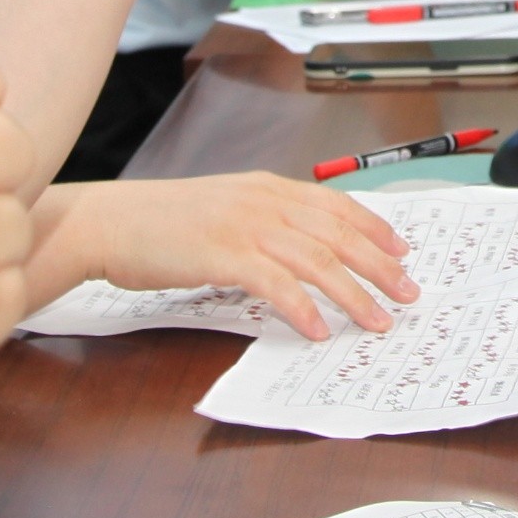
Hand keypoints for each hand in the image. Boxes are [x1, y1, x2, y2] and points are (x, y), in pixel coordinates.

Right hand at [53, 174, 418, 339]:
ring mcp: (244, 226)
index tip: (402, 251)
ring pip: (316, 260)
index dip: (374, 227)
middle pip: (337, 233)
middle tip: (407, 294)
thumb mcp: (222, 208)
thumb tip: (299, 247)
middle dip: (379, 265)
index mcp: (266, 187)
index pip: (335, 204)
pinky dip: (302, 308)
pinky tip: (319, 330)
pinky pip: (276, 284)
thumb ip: (262, 219)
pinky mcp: (222, 255)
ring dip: (353, 294)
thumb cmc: (161, 222)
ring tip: (376, 321)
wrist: (110, 222)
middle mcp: (263, 201)